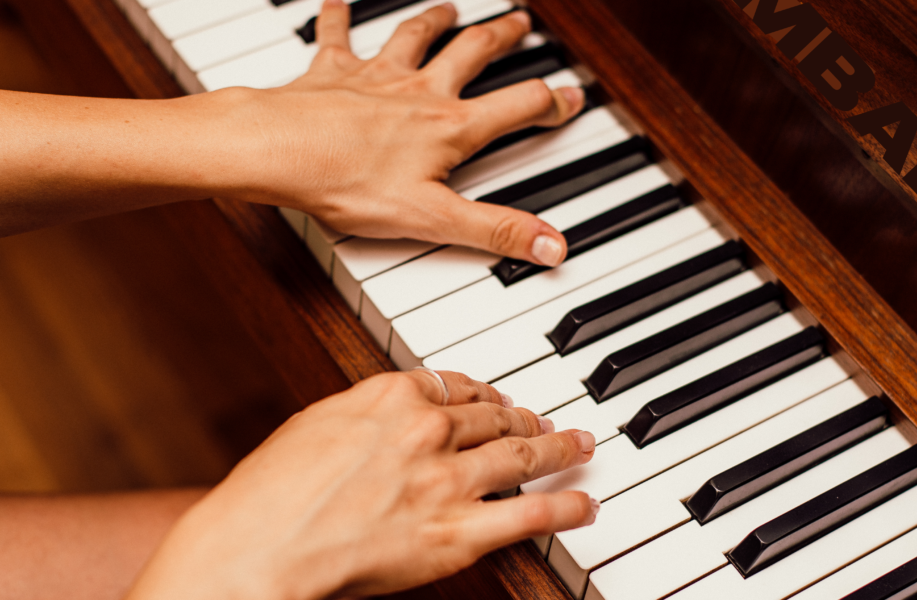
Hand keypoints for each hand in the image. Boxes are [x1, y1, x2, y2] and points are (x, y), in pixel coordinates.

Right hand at [125, 371, 597, 599]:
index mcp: (392, 395)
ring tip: (579, 444)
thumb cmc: (269, 494)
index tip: (495, 398)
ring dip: (559, 447)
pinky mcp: (458, 531)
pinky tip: (585, 501)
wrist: (259, 546)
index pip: (456, 386)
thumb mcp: (315, 426)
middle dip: (527, 417)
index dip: (484, 394)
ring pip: (523, 454)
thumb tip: (389, 414)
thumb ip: (366, 414)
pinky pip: (531, 514)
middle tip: (546, 420)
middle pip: (495, 417)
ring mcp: (449, 480)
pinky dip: (566, 506)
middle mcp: (429, 430)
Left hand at [241, 1, 583, 265]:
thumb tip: (551, 246)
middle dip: (502, 38)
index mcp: (449, 127)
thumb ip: (495, 230)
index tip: (571, 97)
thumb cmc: (346, 182)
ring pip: (416, 36)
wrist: (276, 151)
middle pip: (472, 53)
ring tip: (452, 9)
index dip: (551, 103)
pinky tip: (339, 1)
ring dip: (437, 19)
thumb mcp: (433, 219)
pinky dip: (339, 16)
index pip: (517, 108)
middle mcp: (419, 91)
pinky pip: (337, 34)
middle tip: (521, 24)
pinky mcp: (332, 71)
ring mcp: (376, 76)